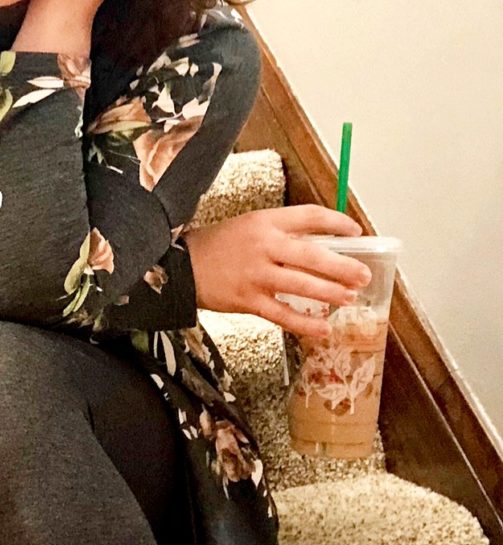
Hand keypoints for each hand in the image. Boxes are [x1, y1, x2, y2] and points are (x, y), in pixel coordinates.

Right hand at [182, 206, 373, 338]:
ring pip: (302, 285)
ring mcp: (256, 275)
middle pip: (312, 254)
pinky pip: (283, 314)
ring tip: (349, 298)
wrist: (181, 267)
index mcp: (265, 222)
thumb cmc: (218, 247)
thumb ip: (282, 234)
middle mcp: (263, 246)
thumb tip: (322, 248)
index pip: (309, 216)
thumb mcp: (249, 227)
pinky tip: (323, 328)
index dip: (336, 223)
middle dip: (343, 267)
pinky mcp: (248, 300)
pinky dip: (305, 323)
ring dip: (330, 292)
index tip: (355, 231)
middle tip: (363, 275)